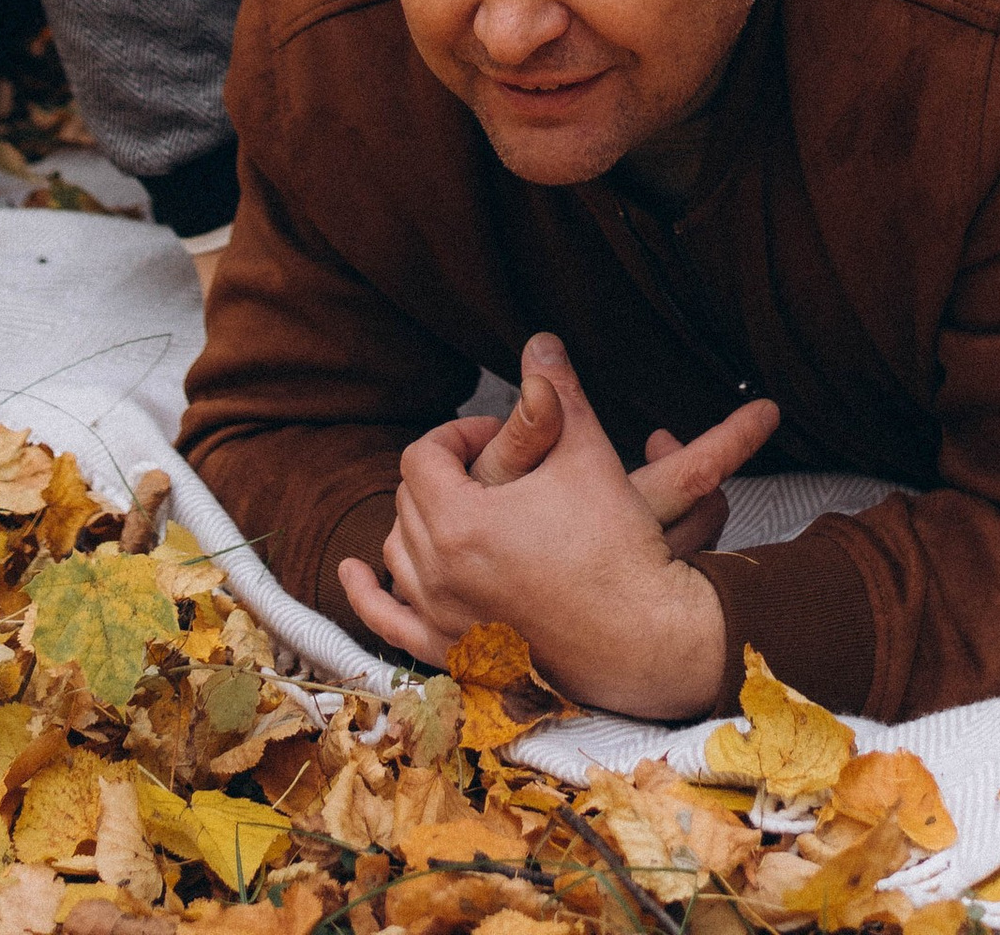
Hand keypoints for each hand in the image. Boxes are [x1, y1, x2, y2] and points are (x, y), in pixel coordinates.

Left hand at [336, 333, 777, 715]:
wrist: (643, 638)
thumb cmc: (616, 547)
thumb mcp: (586, 454)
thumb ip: (555, 393)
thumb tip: (540, 341)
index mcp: (460, 525)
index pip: (424, 457)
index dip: (459, 434)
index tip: (500, 434)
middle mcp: (438, 576)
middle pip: (409, 502)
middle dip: (445, 474)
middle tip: (493, 465)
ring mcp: (443, 622)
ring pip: (399, 555)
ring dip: (418, 523)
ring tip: (456, 506)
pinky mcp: (455, 657)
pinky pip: (390, 625)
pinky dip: (369, 596)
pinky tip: (356, 573)